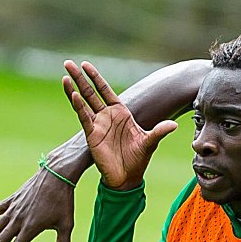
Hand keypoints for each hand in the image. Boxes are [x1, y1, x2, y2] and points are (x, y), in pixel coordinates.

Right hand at [63, 60, 177, 189]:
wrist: (128, 178)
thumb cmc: (138, 160)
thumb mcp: (150, 142)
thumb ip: (159, 131)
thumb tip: (174, 125)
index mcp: (121, 113)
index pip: (105, 90)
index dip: (96, 77)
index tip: (86, 65)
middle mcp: (107, 116)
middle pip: (91, 92)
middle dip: (80, 77)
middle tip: (69, 63)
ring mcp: (98, 125)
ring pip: (84, 103)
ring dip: (74, 89)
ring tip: (65, 75)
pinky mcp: (92, 135)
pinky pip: (84, 118)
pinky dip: (79, 106)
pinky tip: (74, 95)